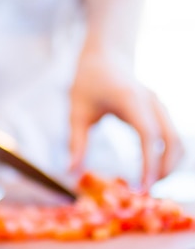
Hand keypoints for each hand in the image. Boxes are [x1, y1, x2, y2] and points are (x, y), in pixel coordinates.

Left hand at [68, 45, 183, 187]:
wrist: (106, 55)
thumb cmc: (89, 81)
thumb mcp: (77, 110)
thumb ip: (76, 142)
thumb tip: (71, 172)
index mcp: (131, 99)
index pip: (148, 135)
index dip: (149, 162)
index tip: (142, 186)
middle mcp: (151, 101)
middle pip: (171, 139)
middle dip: (164, 168)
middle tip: (146, 192)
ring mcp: (159, 105)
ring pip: (177, 139)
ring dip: (169, 164)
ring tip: (149, 184)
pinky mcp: (160, 110)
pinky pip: (172, 136)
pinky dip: (167, 155)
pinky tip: (151, 170)